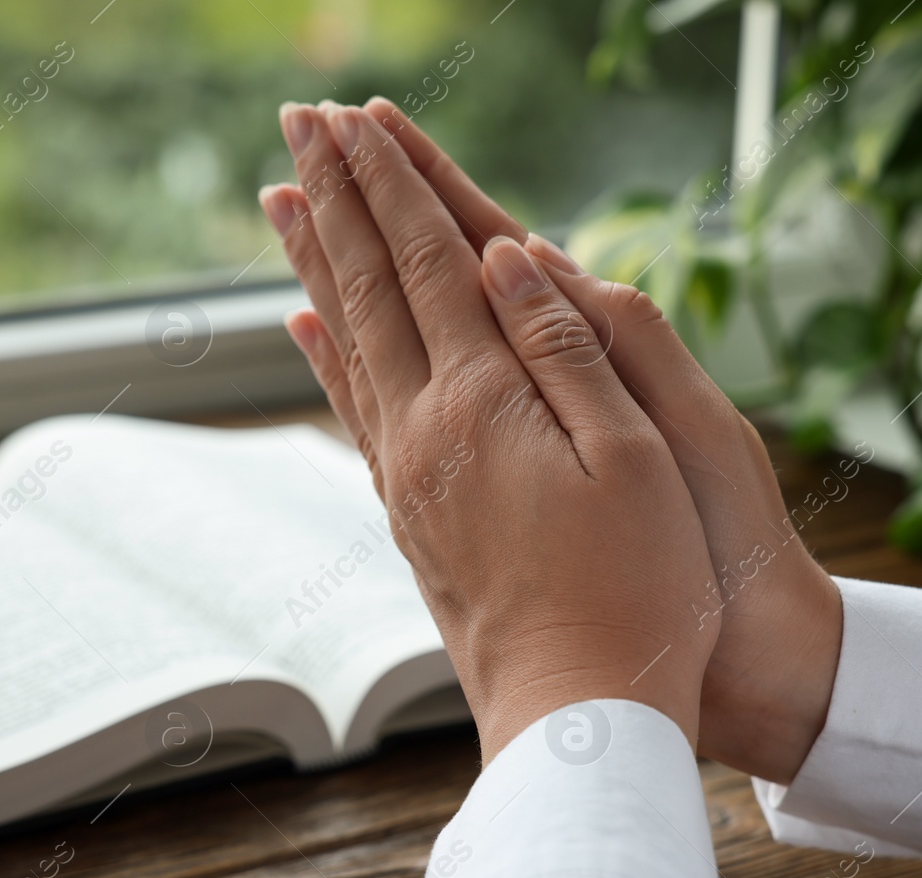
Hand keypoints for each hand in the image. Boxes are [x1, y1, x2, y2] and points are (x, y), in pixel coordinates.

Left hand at [259, 102, 719, 759]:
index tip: (354, 117)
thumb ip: (566, 346)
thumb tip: (503, 256)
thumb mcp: (636, 457)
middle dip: (337, 196)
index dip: (392, 184)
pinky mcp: (408, 517)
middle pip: (369, 288)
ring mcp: (406, 477)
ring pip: (346, 342)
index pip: (427, 262)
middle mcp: (424, 431)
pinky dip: (324, 356)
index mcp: (485, 403)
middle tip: (299, 123)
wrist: (580, 715)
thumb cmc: (639, 591)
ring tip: (283, 198)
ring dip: (316, 261)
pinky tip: (303, 327)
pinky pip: (353, 412)